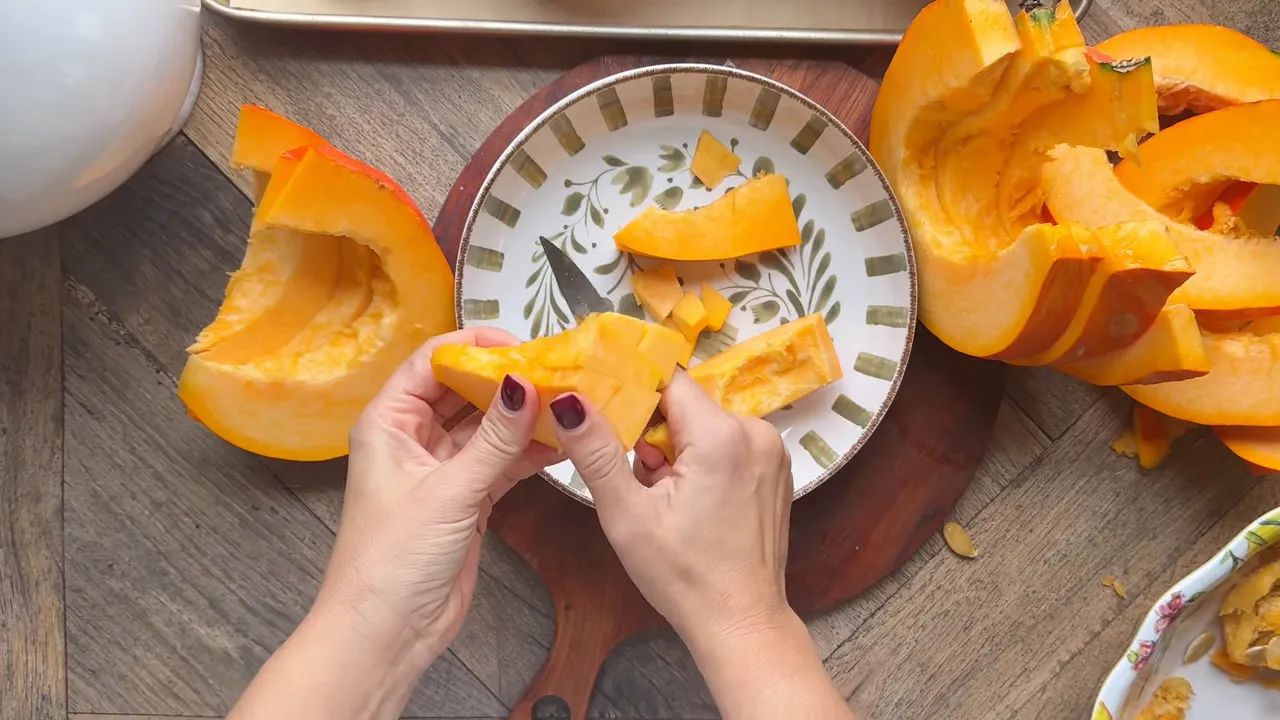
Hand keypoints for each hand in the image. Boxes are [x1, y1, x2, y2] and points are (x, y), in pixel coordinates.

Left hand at [315, 327, 558, 668]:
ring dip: (523, 417)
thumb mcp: (448, 491)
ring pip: (487, 427)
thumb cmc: (391, 561)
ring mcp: (440, 470)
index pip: (432, 361)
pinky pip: (500, 462)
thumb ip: (494, 439)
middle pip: (464, 390)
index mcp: (389, 422)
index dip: (476, 346)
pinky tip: (561, 444)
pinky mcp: (465, 499)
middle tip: (556, 370)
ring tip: (568, 402)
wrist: (385, 634)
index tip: (523, 346)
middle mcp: (412, 438)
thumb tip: (525, 383)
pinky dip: (528, 453)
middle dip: (508, 379)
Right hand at [548, 374, 853, 719]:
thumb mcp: (626, 514)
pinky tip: (694, 502)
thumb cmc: (683, 575)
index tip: (608, 417)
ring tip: (668, 499)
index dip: (633, 394)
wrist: (741, 622)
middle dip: (654, 434)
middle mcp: (756, 431)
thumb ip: (596, 450)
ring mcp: (772, 449)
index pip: (667, 381)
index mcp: (722, 435)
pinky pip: (728, 442)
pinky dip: (704, 460)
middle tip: (642, 482)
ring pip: (705, 424)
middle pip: (685, 404)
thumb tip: (568, 399)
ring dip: (678, 449)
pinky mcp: (776, 467)